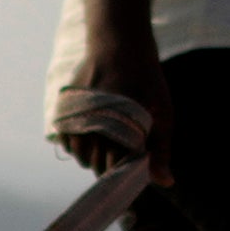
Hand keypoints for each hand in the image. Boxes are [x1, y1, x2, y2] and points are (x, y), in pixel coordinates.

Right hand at [64, 0, 176, 187]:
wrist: (119, 46)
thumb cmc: (146, 81)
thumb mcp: (163, 114)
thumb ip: (161, 151)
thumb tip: (166, 184)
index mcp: (119, 132)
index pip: (114, 171)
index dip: (124, 175)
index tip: (131, 172)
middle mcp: (92, 128)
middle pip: (95, 166)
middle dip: (109, 166)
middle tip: (123, 152)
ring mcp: (75, 120)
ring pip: (80, 156)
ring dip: (92, 156)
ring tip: (109, 141)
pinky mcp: (64, 113)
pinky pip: (67, 142)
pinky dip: (78, 144)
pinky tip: (94, 133)